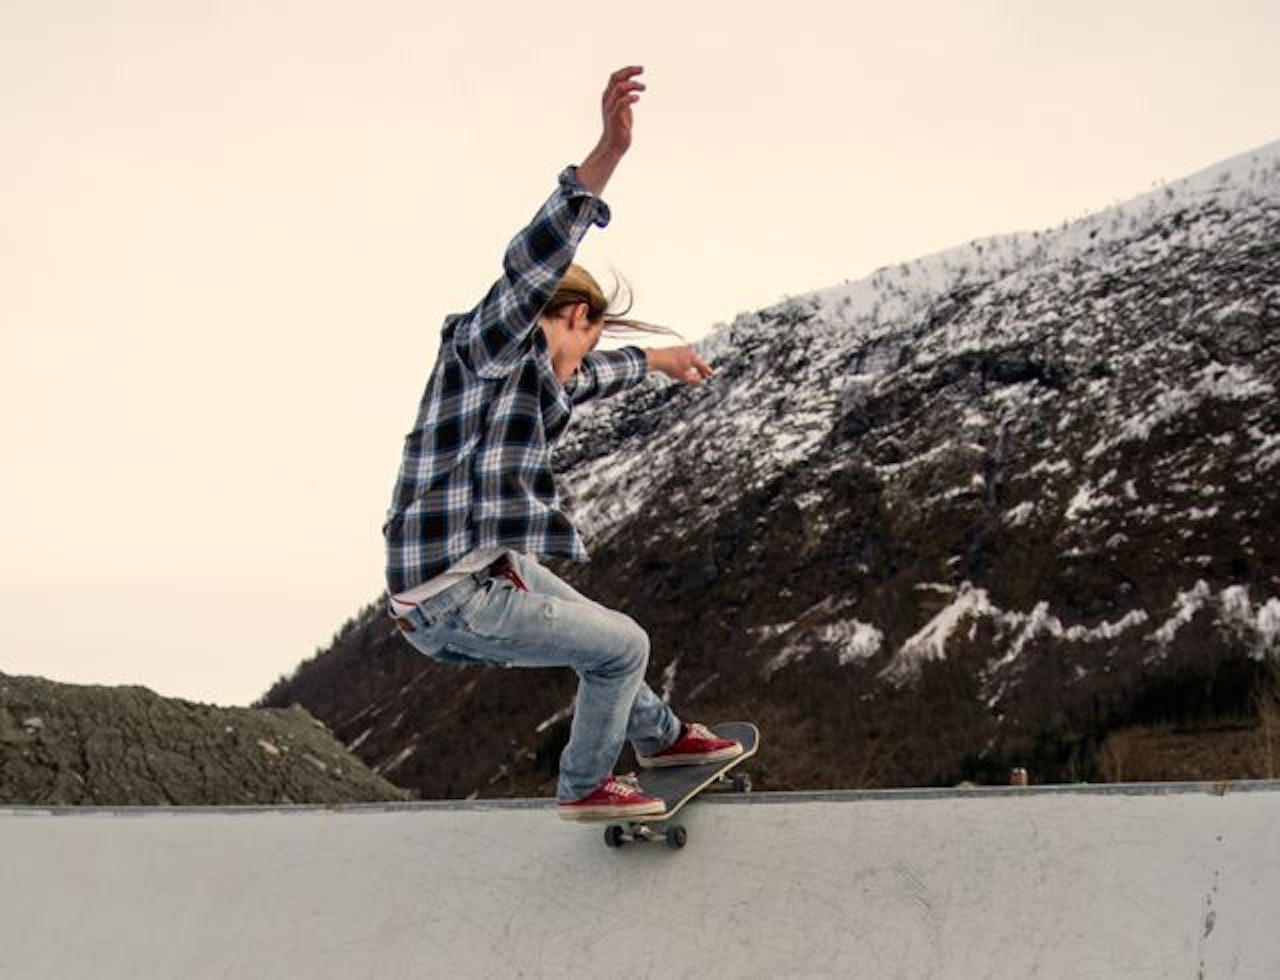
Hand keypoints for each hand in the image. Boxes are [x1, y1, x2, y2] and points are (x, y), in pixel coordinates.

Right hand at [577, 67, 644, 196]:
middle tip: (642, 70)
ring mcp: (610, 108)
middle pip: (616, 78)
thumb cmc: (619, 126)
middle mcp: (607, 99)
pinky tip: (638, 98)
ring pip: (619, 88)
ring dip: (632, 85)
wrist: (613, 145)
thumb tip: (633, 85)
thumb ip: (625, 95)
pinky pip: (621, 103)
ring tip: (643, 88)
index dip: (627, 70)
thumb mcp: (622, 107)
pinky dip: (630, 98)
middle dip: (629, 71)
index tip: (640, 69)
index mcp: (608, 95)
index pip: (615, 76)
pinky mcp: (615, 118)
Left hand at [646, 346, 713, 385]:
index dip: (707, 371)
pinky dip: (686, 362)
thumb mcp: (684, 377)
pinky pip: (684, 356)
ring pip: (691, 358)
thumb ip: (694, 380)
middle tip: (703, 375)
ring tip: (694, 372)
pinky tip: (683, 366)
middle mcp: (689, 350)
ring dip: (693, 365)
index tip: (710, 374)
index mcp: (693, 357)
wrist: (657, 358)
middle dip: (700, 369)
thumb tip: (700, 382)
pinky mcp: (675, 348)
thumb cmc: (670, 367)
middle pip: (698, 361)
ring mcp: (682, 348)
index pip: (703, 365)